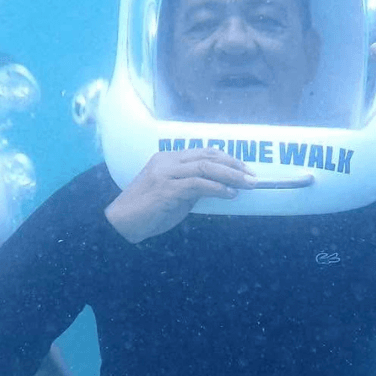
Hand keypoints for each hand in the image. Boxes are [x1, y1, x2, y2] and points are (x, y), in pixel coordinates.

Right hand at [105, 148, 256, 243]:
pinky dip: (217, 188)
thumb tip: (219, 187)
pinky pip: (198, 184)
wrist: (121, 224)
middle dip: (235, 165)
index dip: (228, 158)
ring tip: (248, 185)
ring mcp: (165, 174)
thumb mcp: (174, 195)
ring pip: (205, 167)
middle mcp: (167, 161)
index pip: (204, 151)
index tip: (245, 169)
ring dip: (231, 176)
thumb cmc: (148, 212)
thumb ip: (192, 188)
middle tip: (253, 176)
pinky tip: (230, 194)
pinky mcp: (166, 189)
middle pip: (208, 156)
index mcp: (168, 159)